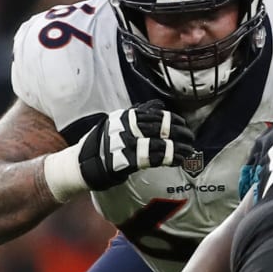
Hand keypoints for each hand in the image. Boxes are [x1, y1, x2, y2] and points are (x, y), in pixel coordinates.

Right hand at [77, 102, 195, 190]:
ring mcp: (125, 144)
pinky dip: (169, 158)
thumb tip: (157, 105)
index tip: (182, 123)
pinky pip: (153, 158)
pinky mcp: (126, 161)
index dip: (170, 118)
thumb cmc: (100, 145)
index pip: (152, 113)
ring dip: (178, 146)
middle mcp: (124, 128)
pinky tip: (179, 160)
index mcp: (122, 117)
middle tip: (190, 136)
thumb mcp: (115, 124)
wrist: (81, 165)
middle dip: (177, 131)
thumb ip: (136, 115)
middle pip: (158, 126)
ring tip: (190, 150)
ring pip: (159, 142)